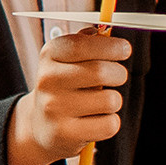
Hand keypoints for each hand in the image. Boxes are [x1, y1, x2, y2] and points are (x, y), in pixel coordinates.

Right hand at [7, 29, 131, 164]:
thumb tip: (104, 31)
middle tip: (116, 77)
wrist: (40, 125)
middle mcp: (47, 80)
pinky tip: (94, 120)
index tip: (124, 50)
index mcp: (49, 56)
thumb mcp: (67, 59)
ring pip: (110, 100)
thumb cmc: (64, 86)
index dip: (110, 46)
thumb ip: (86, 42)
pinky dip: (109, 123)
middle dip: (118, 74)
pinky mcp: (64, 133)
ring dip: (112, 101)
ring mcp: (54, 108)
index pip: (82, 45)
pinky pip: (109, 124)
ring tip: (98, 103)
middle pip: (101, 71)